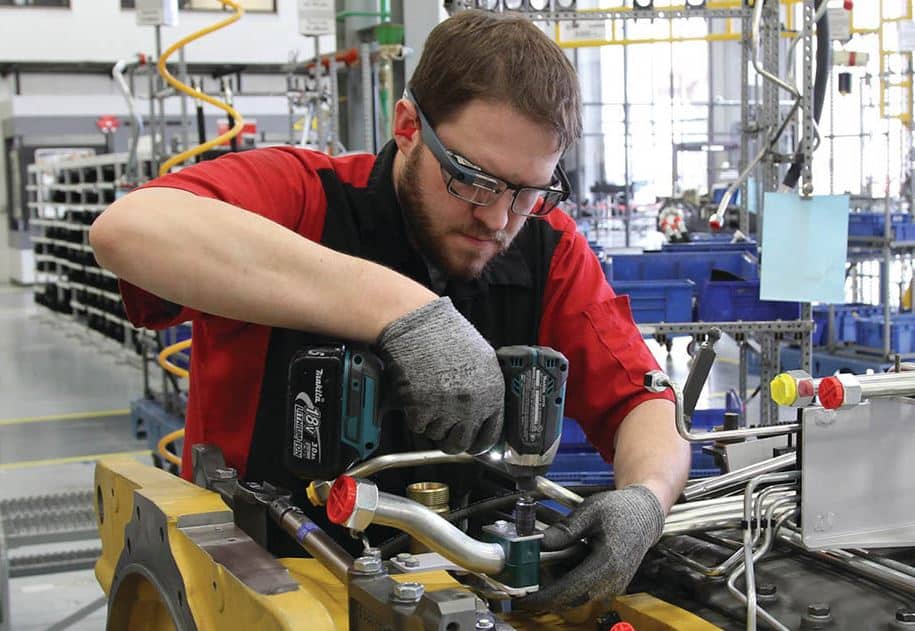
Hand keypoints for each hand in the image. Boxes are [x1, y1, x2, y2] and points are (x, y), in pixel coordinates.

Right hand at [376, 297, 503, 454]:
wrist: (420, 325)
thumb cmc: (449, 335)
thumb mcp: (482, 359)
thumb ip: (486, 388)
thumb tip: (484, 411)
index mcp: (492, 393)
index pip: (490, 434)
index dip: (478, 441)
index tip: (471, 443)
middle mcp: (472, 405)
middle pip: (461, 443)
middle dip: (451, 439)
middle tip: (443, 428)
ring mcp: (447, 409)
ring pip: (437, 435)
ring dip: (431, 423)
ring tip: (428, 397)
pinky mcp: (422, 409)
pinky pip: (418, 426)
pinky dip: (414, 415)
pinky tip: (417, 395)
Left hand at [516, 485, 663, 610]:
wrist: (646, 515)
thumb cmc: (621, 510)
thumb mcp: (591, 511)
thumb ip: (566, 529)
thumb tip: (541, 542)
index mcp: (607, 564)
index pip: (569, 589)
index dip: (543, 596)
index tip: (524, 597)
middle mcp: (611, 581)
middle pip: (569, 596)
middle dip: (547, 586)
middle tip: (531, 568)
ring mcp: (613, 585)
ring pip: (576, 594)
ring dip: (559, 581)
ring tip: (551, 557)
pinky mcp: (611, 585)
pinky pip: (585, 589)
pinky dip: (570, 578)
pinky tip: (567, 558)